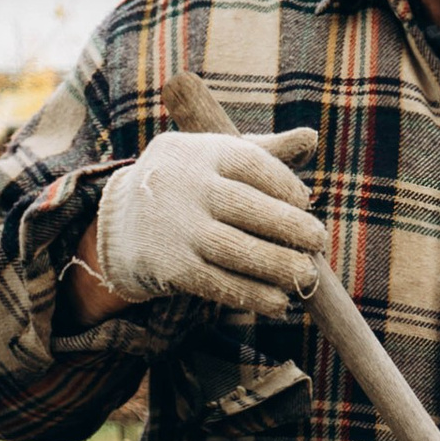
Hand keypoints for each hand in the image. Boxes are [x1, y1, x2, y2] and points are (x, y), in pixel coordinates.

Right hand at [85, 126, 325, 319]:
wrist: (120, 223)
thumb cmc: (187, 187)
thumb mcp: (215, 159)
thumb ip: (263, 151)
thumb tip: (311, 137)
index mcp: (199, 152)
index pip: (250, 163)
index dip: (283, 183)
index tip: (305, 201)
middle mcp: (184, 187)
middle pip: (246, 207)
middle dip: (290, 226)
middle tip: (319, 241)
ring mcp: (175, 228)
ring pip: (235, 250)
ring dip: (278, 266)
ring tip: (307, 276)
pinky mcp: (170, 267)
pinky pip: (219, 284)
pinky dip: (253, 295)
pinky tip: (279, 303)